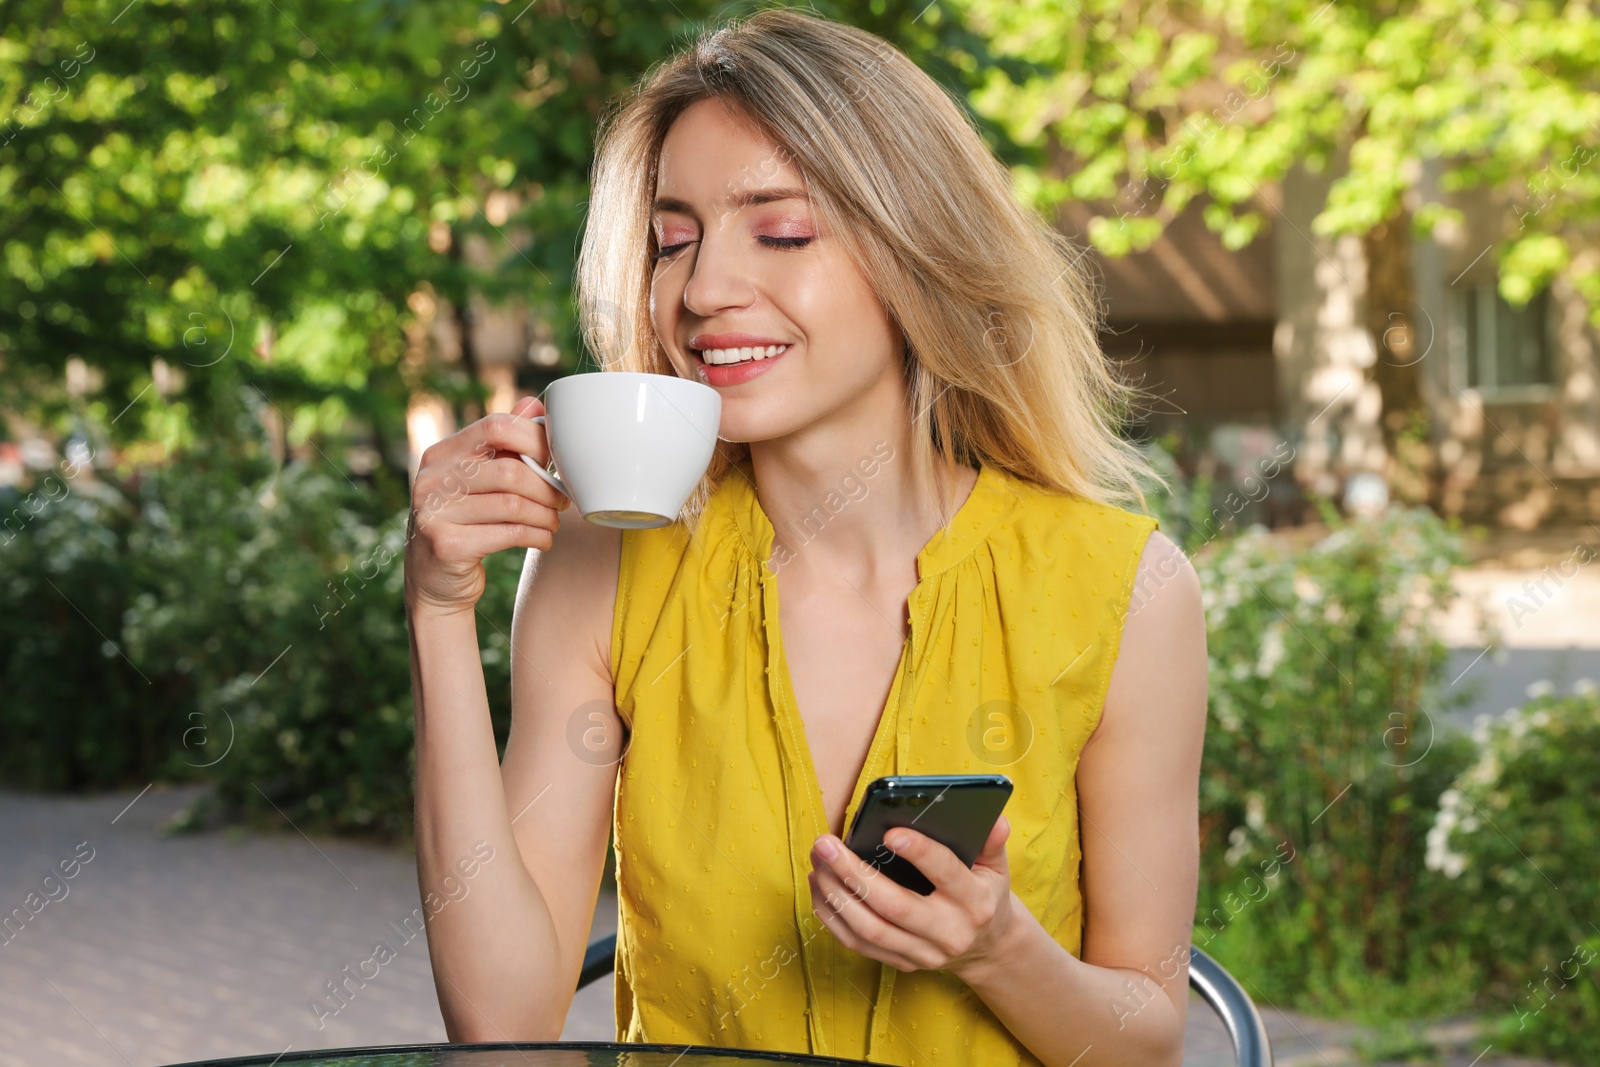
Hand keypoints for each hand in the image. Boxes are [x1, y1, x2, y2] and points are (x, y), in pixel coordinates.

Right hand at [404, 395, 570, 616]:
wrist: (434, 584)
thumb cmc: (464, 525)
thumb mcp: (477, 481)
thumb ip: (502, 443)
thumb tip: (534, 404)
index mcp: (440, 454)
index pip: (495, 427)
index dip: (534, 439)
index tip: (554, 459)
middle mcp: (432, 479)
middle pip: (509, 470)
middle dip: (546, 487)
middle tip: (563, 500)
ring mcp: (435, 513)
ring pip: (513, 504)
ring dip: (545, 515)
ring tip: (553, 522)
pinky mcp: (446, 546)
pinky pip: (508, 534)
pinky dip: (535, 536)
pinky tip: (542, 539)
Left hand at [807, 815, 1019, 980]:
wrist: (988, 947)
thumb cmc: (985, 894)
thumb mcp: (996, 867)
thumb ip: (991, 842)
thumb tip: (995, 819)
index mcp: (975, 901)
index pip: (946, 874)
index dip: (919, 852)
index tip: (889, 830)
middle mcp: (949, 932)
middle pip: (894, 905)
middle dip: (854, 874)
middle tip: (826, 845)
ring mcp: (924, 953)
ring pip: (870, 929)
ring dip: (836, 896)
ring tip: (817, 863)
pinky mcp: (903, 963)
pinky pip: (859, 945)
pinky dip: (833, 918)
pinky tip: (820, 889)